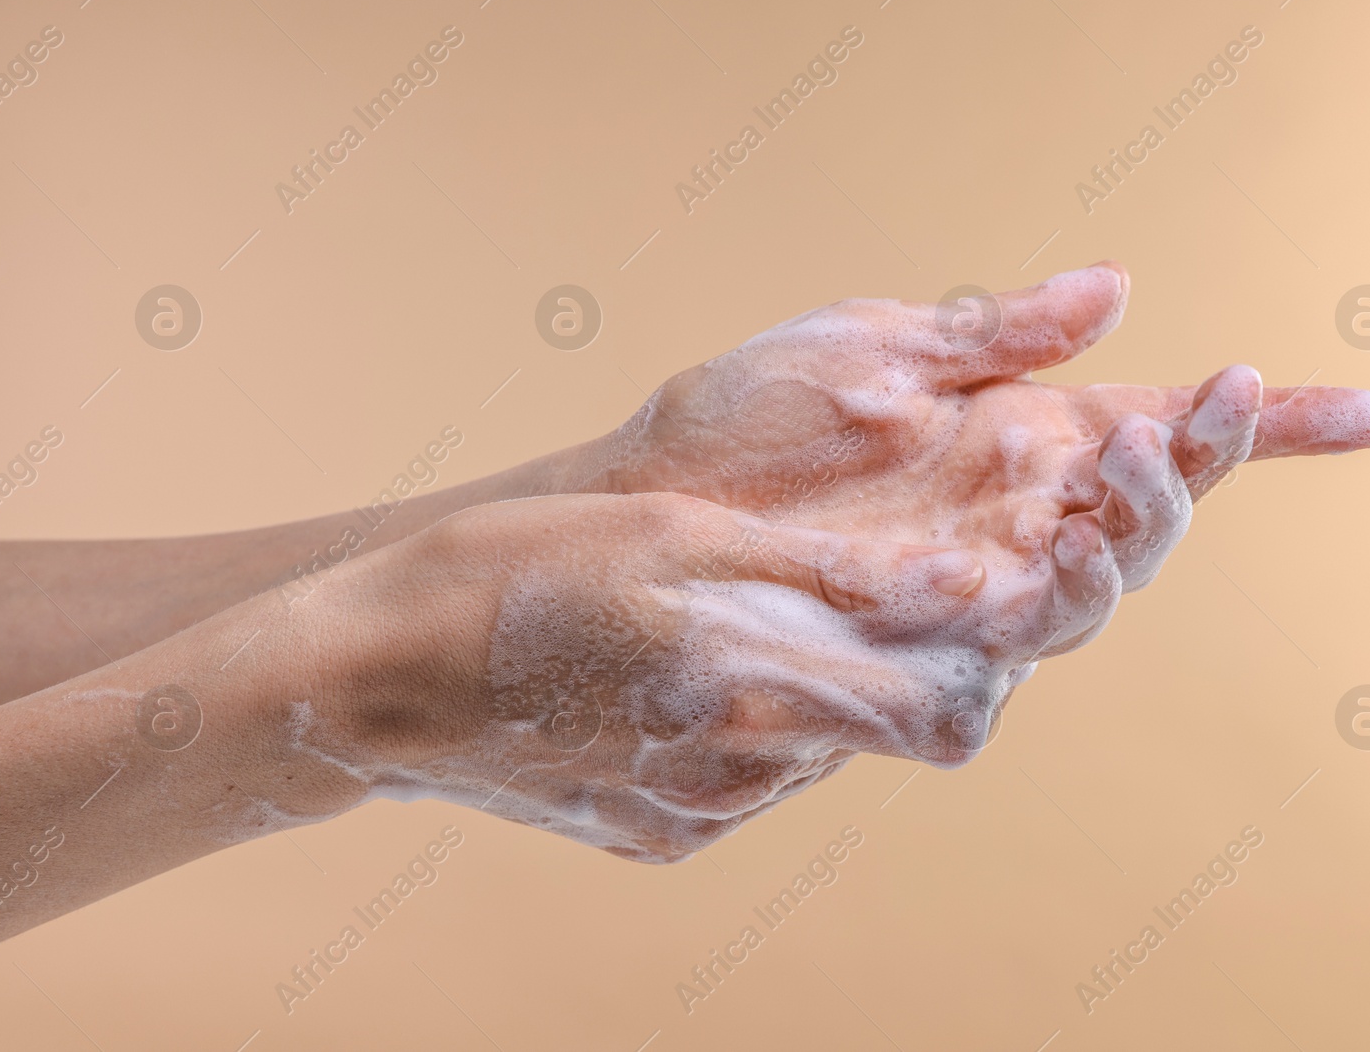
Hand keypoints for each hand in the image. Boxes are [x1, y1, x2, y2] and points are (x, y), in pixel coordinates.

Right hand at [310, 492, 996, 861]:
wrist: (375, 680)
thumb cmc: (514, 574)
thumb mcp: (672, 537)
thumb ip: (822, 573)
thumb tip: (963, 580)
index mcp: (755, 693)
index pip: (948, 708)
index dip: (994, 647)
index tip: (995, 579)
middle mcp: (743, 775)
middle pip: (898, 736)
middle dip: (918, 656)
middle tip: (887, 577)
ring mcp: (701, 813)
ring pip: (827, 749)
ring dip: (835, 683)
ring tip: (774, 609)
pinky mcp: (663, 832)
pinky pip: (759, 776)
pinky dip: (767, 718)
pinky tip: (709, 662)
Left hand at [579, 263, 1369, 662]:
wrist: (634, 503)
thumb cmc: (742, 421)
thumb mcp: (867, 346)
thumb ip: (991, 332)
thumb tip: (1113, 288)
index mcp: (1015, 441)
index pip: (1163, 437)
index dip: (1262, 430)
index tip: (1362, 413)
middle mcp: (1010, 526)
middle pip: (1143, 522)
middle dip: (1183, 478)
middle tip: (1173, 429)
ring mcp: (967, 596)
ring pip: (1092, 596)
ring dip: (1121, 545)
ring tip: (1110, 482)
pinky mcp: (912, 655)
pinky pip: (1000, 659)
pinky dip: (1033, 613)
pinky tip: (1032, 569)